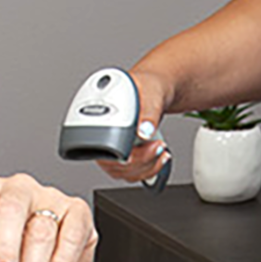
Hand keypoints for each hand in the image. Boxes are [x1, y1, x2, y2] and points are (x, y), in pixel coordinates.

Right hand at [96, 69, 172, 183]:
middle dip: (139, 161)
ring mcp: (115, 147)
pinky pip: (134, 172)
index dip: (118, 156)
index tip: (136, 153)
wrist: (155, 89)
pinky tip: (160, 157)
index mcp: (99, 120)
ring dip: (146, 167)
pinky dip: (150, 169)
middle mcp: (103, 136)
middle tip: (156, 147)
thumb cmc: (146, 87)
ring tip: (161, 151)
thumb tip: (145, 131)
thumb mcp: (150, 94)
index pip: (99, 151)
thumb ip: (148, 112)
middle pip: (113, 166)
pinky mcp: (128, 154)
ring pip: (125, 173)